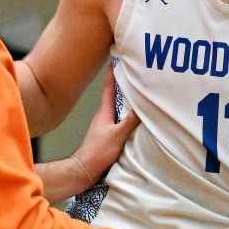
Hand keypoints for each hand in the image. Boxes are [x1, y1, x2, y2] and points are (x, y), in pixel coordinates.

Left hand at [72, 65, 140, 181]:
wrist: (86, 169)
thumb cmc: (98, 152)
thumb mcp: (117, 135)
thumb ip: (129, 121)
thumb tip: (142, 106)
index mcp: (104, 112)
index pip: (109, 88)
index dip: (113, 73)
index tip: (117, 59)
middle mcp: (104, 115)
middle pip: (114, 94)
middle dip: (122, 83)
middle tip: (132, 70)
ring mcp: (105, 125)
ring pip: (117, 106)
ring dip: (125, 98)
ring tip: (137, 90)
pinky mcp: (108, 134)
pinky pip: (119, 117)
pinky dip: (126, 112)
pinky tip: (134, 115)